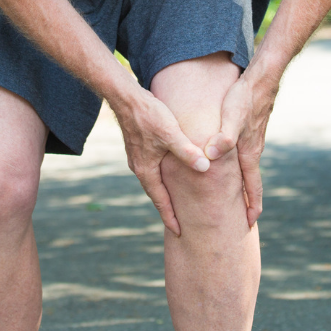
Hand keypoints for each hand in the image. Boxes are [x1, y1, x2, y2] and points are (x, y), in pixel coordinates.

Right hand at [110, 88, 210, 235]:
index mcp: (146, 169)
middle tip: (178, 223)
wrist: (125, 98)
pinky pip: (150, 168)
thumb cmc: (148, 115)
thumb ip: (187, 152)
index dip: (170, 217)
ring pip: (152, 180)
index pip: (160, 200)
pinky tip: (168, 172)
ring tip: (175, 200)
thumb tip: (205, 168)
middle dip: (166, 208)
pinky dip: (160, 177)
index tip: (179, 232)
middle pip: (155, 193)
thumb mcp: (171, 134)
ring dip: (163, 192)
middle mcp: (139, 166)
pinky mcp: (138, 146)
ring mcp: (137, 156)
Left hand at [202, 67, 278, 228]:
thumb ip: (223, 138)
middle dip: (249, 200)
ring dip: (245, 183)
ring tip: (239, 195)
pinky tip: (233, 162)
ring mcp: (252, 139)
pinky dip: (241, 166)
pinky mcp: (249, 129)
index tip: (250, 223)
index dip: (251, 204)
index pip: (252, 186)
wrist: (261, 80)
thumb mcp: (231, 118)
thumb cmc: (244, 99)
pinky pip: (244, 154)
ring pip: (248, 168)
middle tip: (246, 218)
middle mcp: (252, 149)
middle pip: (252, 181)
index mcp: (249, 153)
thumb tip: (211, 156)